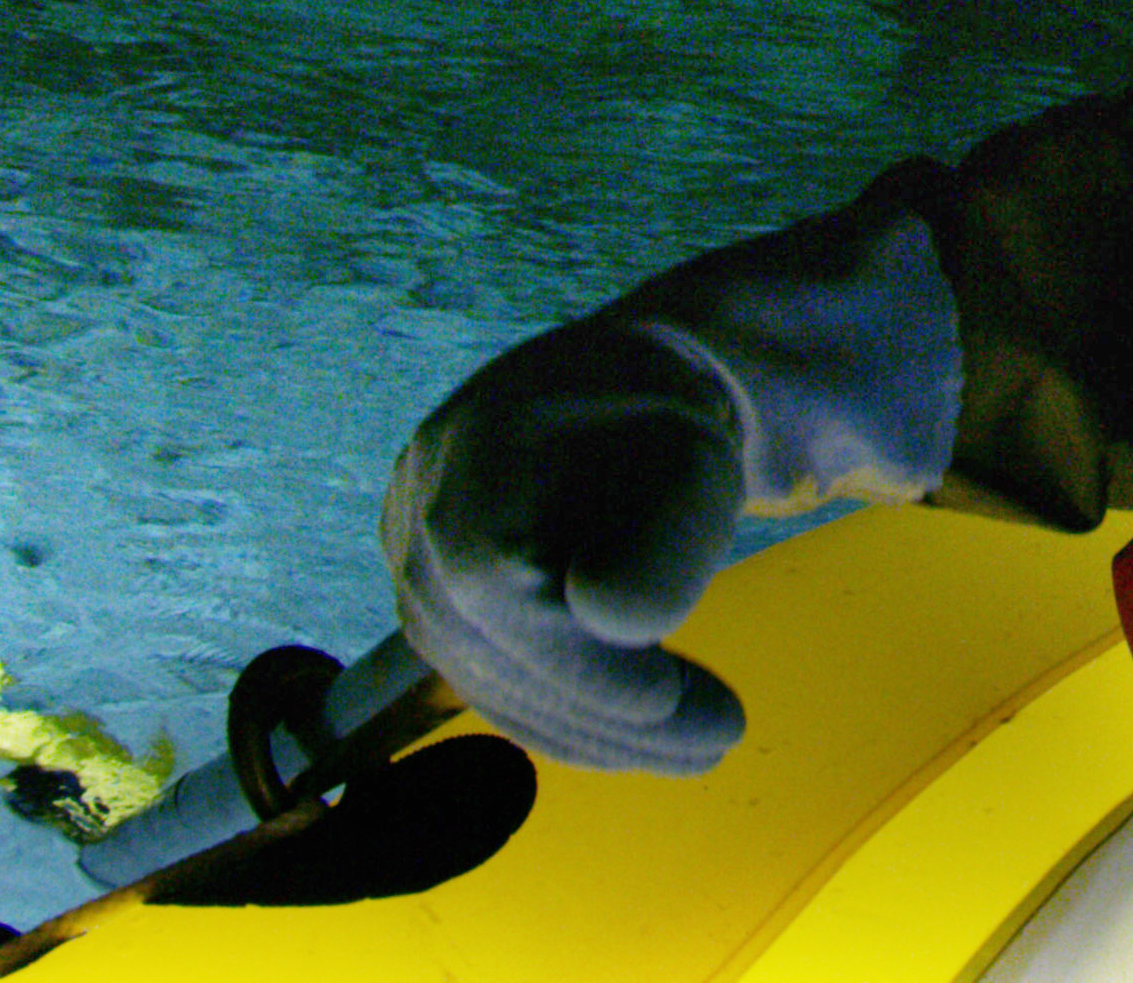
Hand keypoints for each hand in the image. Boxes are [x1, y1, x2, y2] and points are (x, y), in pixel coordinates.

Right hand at [383, 169, 962, 771]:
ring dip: (600, 733)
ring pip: (499, 689)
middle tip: (724, 739)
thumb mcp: (697, 467)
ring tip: (700, 742)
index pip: (519, 610)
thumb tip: (606, 620)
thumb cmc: (668, 428)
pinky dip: (566, 716)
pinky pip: (490, 682)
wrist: (619, 391)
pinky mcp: (425, 605)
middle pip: (507, 662)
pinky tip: (642, 727)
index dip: (604, 677)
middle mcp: (416, 524)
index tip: (689, 710)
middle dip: (621, 720)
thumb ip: (662, 542)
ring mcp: (408, 569)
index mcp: (468, 472)